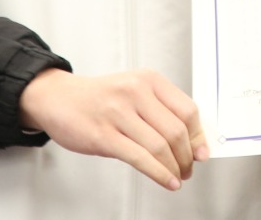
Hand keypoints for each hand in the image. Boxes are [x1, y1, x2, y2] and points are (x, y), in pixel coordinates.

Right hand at [18, 68, 207, 190]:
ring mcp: (118, 113)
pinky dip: (158, 174)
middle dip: (187, 157)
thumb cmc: (100, 98)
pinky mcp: (103, 135)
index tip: (202, 152)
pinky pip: (140, 158)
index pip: (188, 109)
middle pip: (177, 131)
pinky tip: (166, 181)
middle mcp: (136, 92)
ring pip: (160, 146)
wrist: (57, 97)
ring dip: (174, 168)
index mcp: (149, 80)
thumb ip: (162, 111)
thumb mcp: (135, 91)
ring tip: (177, 177)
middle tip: (188, 169)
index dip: (198, 136)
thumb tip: (194, 142)